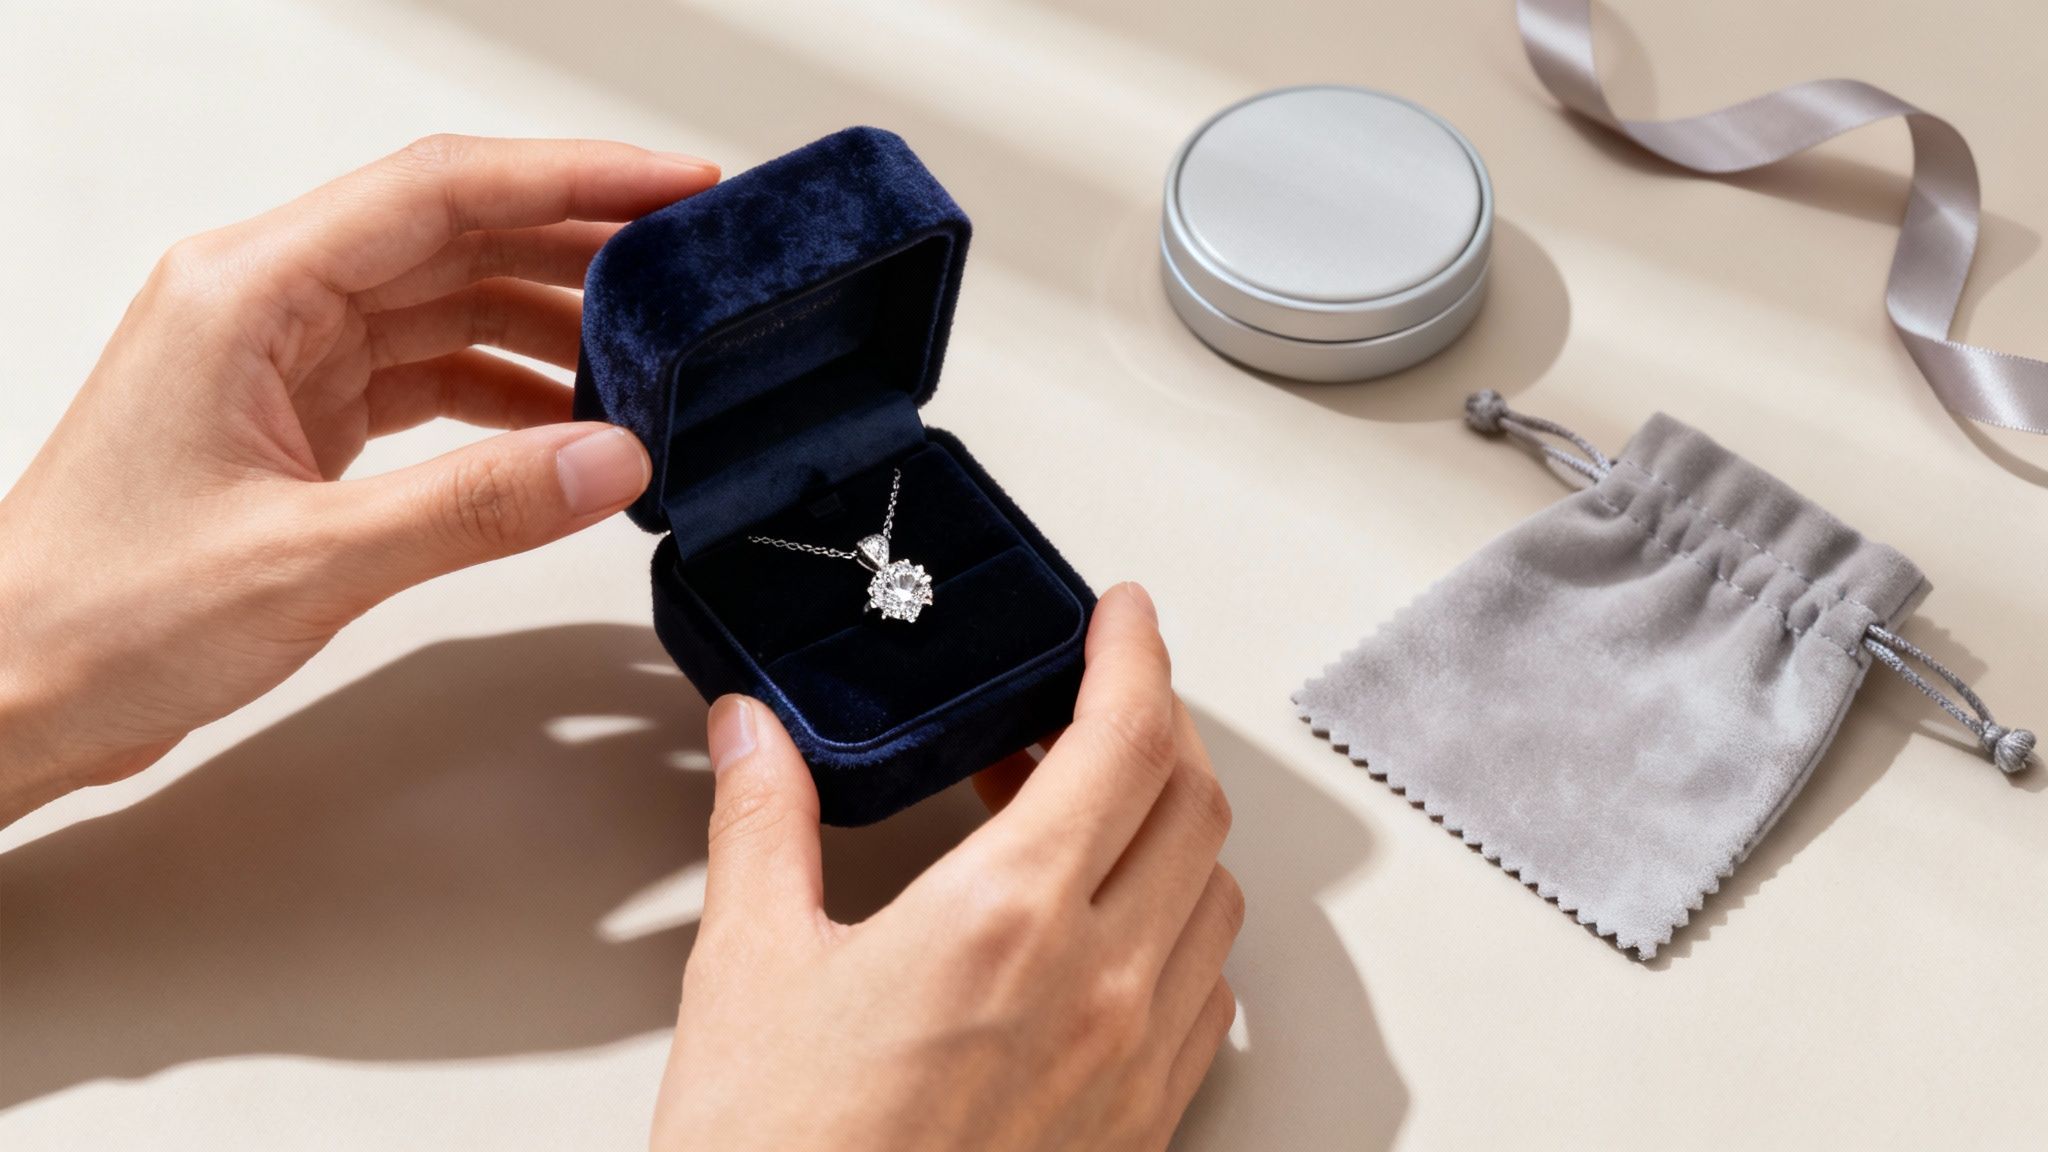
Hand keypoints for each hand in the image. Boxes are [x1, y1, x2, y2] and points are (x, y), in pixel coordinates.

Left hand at [0, 136, 717, 823]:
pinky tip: (570, 427)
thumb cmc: (100, 615)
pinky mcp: (295, 417)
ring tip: (649, 358)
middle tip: (691, 264)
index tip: (673, 185)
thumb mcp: (307, 560)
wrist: (12, 691)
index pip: (438, 192)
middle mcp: (262, 302)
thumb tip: (610, 460)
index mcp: (246, 290)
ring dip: (550, 325)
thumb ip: (474, 504)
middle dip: (579, 244)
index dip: (571, 177)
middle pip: (453, 234)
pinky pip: (427, 374)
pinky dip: (506, 394)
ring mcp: (279, 358)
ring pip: (447, 303)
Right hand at [653, 583, 1242, 1150]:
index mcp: (1005, 918)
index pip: (1125, 739)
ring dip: (1167, 829)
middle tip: (1091, 701)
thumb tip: (753, 735)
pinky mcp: (1143, 1130)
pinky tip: (1104, 933)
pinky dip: (1177, 929)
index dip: (1136, 655)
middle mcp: (1099, 984)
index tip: (1124, 616)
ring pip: (1211, 895)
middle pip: (1189, 802)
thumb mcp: (747, 969)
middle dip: (1153, 726)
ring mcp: (1135, 1064)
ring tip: (1083, 815)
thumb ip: (763, 824)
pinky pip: (1209, 995)